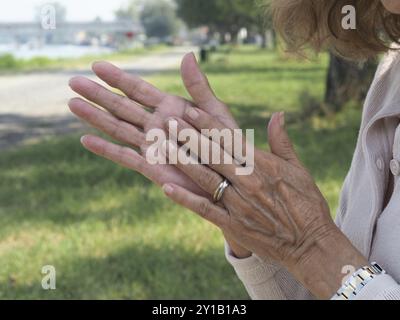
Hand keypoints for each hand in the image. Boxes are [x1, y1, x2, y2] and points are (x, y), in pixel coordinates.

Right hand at [68, 52, 250, 256]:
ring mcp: (152, 146)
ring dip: (95, 117)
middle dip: (98, 94)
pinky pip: (124, 157)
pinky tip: (86, 140)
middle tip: (73, 81)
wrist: (230, 178)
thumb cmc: (228, 143)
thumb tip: (187, 54)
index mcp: (171, 109)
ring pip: (117, 128)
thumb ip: (198, 85)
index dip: (117, 78)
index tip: (96, 65)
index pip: (138, 89)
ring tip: (72, 103)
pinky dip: (105, 149)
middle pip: (121, 106)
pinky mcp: (151, 167)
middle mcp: (157, 126)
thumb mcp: (214, 110)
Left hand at [161, 110, 367, 298]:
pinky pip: (204, 209)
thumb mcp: (298, 168)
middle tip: (167, 122)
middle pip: (212, 155)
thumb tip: (277, 114)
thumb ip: (282, 141)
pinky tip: (166, 188)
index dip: (208, 124)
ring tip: (161, 147)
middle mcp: (248, 181)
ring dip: (181, 161)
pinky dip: (185, 198)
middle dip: (188, 137)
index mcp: (263, 165)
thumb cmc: (307, 203)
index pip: (230, 139)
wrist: (311, 244)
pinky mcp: (232, 224)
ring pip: (204, 178)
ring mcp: (238, 204)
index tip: (190, 111)